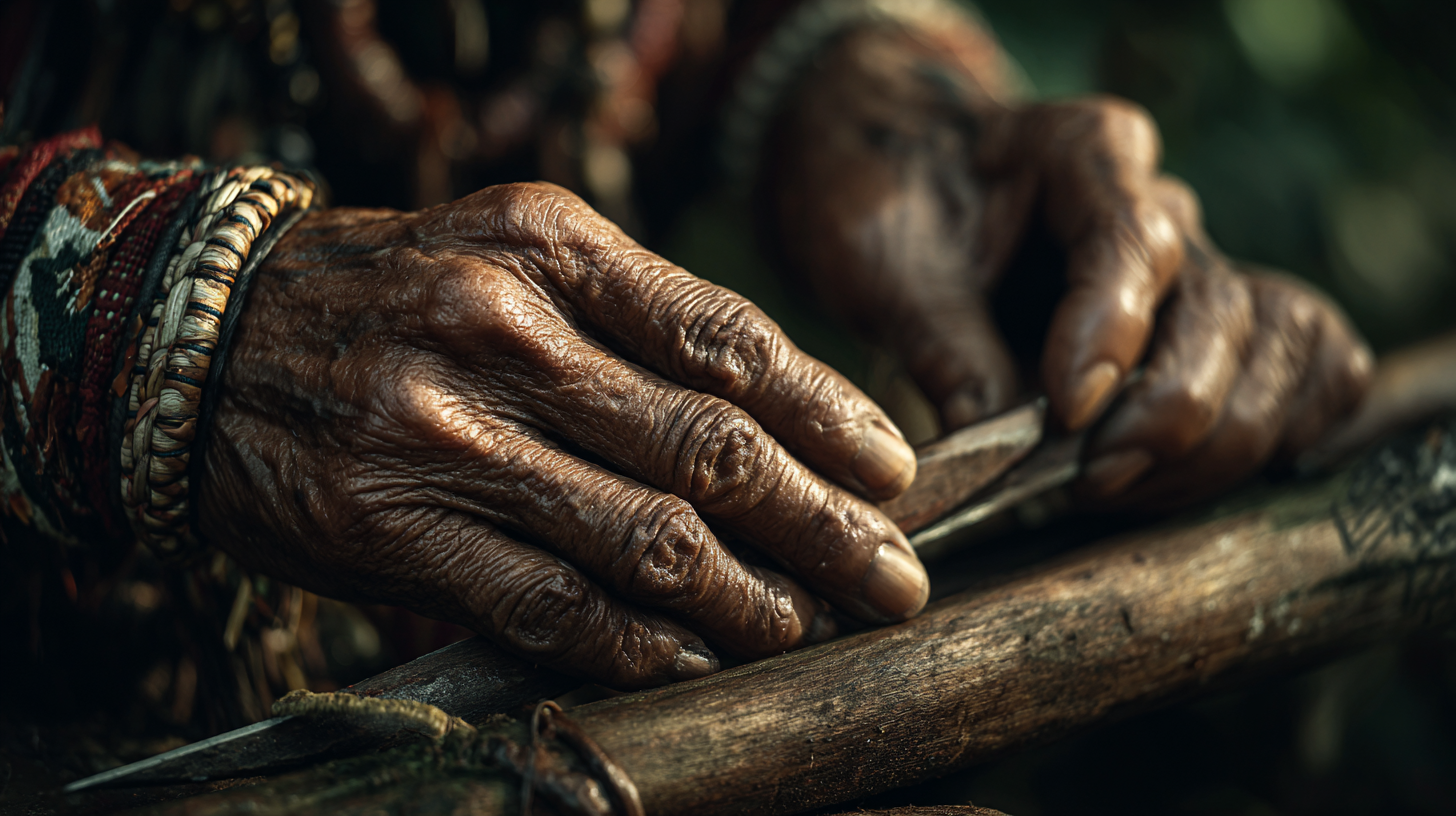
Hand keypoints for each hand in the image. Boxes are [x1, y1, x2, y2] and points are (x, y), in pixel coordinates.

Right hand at [197, 183, 926, 688]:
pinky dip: (640, 641)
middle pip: (709, 446)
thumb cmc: (392, 294)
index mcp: (549, 243)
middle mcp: (504, 329)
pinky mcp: (394, 530)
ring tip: (811, 622)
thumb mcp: (511, 256)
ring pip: (644, 536)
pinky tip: (700, 656)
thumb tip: (776, 426)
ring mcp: (444, 434)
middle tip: (894, 575)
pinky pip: (550, 604)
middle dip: (824, 522)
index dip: (830, 415)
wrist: (204, 338)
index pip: (729, 338)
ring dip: (750, 596)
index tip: (895, 470)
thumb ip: (635, 324)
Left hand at [765, 24, 1370, 506]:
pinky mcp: (1222, 325)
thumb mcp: (887, 269)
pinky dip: (1288, 423)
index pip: (1134, 240)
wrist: (906, 190)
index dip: (1112, 336)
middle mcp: (1159, 205)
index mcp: (1080, 153)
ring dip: (1223, 440)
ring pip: (1283, 340)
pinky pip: (1312, 361)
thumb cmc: (893, 217)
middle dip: (1171, 414)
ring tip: (1129, 491)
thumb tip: (995, 451)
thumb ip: (942, 348)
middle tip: (1092, 482)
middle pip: (1224, 306)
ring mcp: (1200, 264)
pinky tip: (1208, 473)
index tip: (1067, 412)